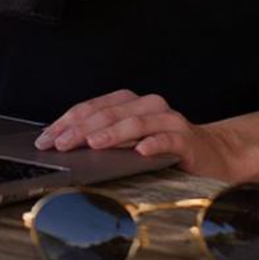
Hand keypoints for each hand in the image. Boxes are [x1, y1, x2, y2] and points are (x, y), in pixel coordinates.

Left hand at [34, 90, 258, 179]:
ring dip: (112, 133)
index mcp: (130, 104)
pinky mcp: (186, 139)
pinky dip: (153, 143)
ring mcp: (168, 120)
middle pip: (108, 113)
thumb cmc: (164, 149)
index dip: (66, 122)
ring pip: (135, 122)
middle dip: (80, 129)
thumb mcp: (129, 143)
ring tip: (93, 143)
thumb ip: (103, 140)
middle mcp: (148, 106)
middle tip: (60, 144)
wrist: (212, 155)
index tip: (46, 139)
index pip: (91, 108)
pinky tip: (141, 151)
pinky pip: (168, 139)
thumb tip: (63, 146)